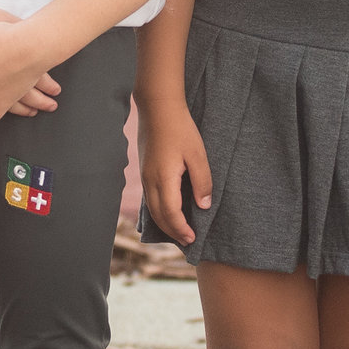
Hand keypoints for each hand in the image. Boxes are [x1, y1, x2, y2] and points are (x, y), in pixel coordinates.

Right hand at [140, 101, 211, 244]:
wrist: (158, 108)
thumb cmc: (180, 129)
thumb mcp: (197, 154)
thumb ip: (202, 181)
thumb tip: (203, 206)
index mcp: (164, 179)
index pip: (171, 213)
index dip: (181, 229)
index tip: (193, 238)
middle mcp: (150, 181)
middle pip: (159, 216)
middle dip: (172, 231)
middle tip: (187, 241)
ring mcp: (145, 176)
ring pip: (152, 209)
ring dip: (164, 223)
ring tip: (178, 231)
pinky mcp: (145, 170)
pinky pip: (150, 199)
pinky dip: (159, 211)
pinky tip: (169, 211)